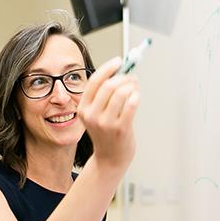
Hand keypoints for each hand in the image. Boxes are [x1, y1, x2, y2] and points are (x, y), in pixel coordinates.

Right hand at [78, 57, 140, 174]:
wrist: (110, 159)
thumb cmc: (106, 133)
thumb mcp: (97, 114)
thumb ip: (105, 95)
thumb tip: (122, 72)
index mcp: (83, 109)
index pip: (94, 81)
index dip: (108, 68)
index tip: (119, 61)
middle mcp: (92, 116)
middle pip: (109, 85)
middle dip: (123, 77)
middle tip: (131, 77)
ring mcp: (106, 123)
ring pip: (121, 93)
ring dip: (132, 86)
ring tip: (135, 88)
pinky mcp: (120, 129)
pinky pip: (131, 105)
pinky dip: (136, 96)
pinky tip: (137, 97)